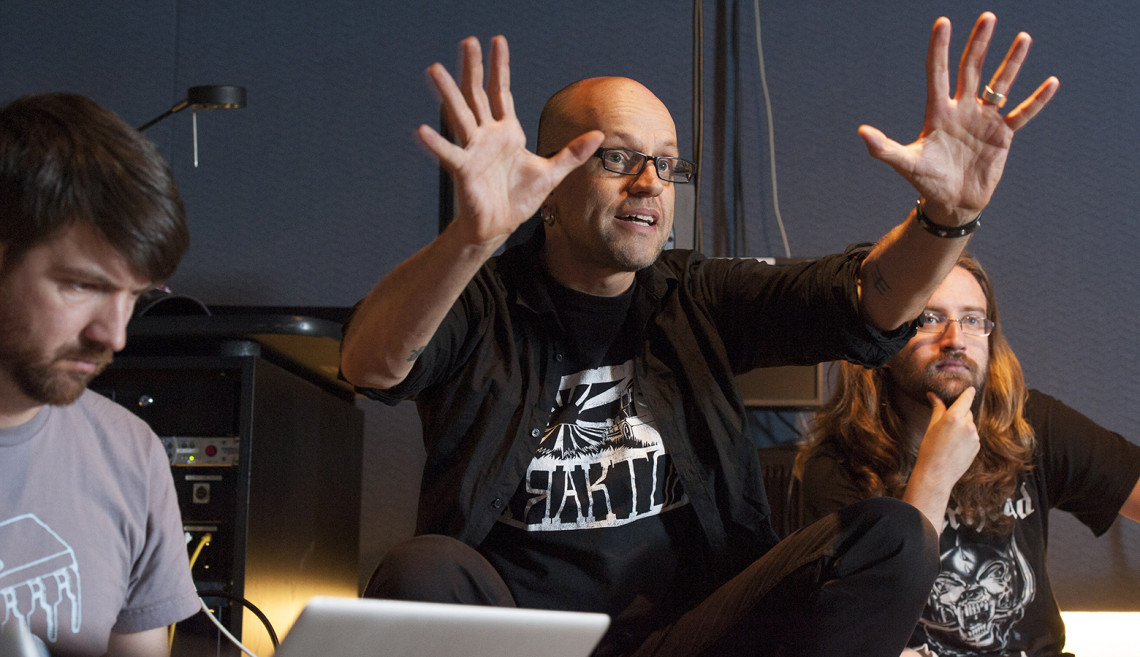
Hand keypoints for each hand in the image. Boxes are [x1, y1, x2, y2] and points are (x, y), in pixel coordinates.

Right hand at [416, 36, 603, 248]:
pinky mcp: (464, 171)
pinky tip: (421, 130)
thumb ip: (572, 153)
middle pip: (477, 94)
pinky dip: (436, 143)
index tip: (496, 40)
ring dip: (447, 93)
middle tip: (467, 40)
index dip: (499, 67)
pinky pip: (449, 154)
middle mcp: (486, 136)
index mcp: (506, 132)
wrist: (499, 227)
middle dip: (473, 68)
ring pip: (459, 115)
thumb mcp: (552, 173)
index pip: (501, 92)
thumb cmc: (518, 200)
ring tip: (434, 69)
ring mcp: (473, 151)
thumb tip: (598, 135)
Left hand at [858, 12, 1059, 224]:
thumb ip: (883, 147)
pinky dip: (1037, 100)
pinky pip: (1022, 113)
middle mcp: (963, 109)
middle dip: (979, 44)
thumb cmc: (926, 181)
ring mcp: (985, 119)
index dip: (940, 49)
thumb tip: (861, 132)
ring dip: (1012, 62)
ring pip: (1001, 84)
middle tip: (987, 17)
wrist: (951, 202)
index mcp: (939, 112)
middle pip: (972, 69)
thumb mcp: (905, 163)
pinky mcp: (1003, 135)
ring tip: (1023, 37)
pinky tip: (1051, 82)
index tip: (943, 22)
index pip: (939, 73)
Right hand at [915, 387, 980, 489]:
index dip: (968, 392)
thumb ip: (938, 409)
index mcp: (954, 418)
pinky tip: (954, 447)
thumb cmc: (929, 450)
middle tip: (946, 423)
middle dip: (959, 413)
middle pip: (967, 412)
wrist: (936, 474)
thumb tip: (934, 395)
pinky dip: (965, 437)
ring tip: (948, 439)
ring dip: (962, 426)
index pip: (966, 398)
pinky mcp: (977, 447)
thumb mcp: (931, 426)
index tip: (970, 388)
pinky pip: (972, 436)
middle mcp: (967, 425)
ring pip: (969, 425)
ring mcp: (974, 437)